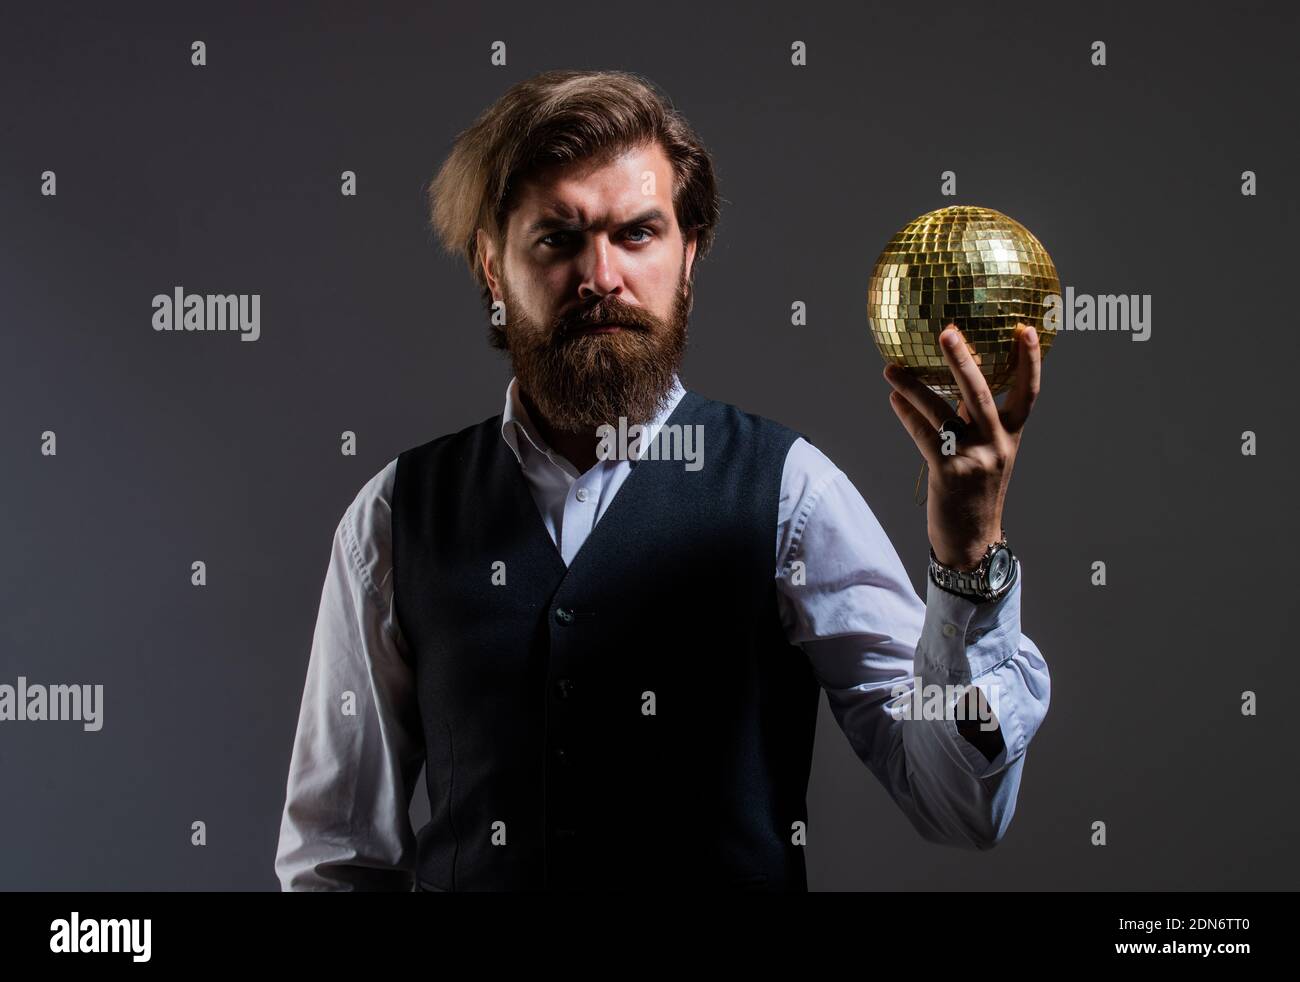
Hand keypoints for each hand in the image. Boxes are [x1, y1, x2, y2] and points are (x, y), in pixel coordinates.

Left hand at [883, 323, 1040, 570]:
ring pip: (942, 412)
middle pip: (982, 393)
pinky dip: (906, 415)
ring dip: (914, 387)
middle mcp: (998, 444)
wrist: (972, 541)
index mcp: (1012, 437)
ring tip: (891, 368)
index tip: (1026, 327)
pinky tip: (894, 399)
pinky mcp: (948, 472)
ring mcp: (974, 458)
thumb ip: (976, 421)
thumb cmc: (976, 492)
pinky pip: (924, 436)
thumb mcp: (987, 454)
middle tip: (947, 331)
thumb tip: (952, 382)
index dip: (1029, 361)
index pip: (1028, 392)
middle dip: (963, 360)